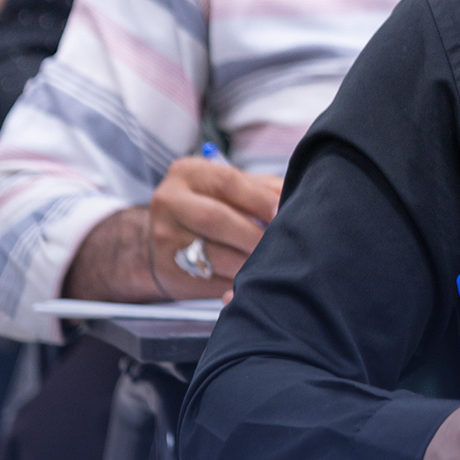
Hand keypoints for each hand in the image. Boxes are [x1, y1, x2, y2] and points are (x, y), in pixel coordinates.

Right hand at [146, 156, 282, 298]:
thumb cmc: (215, 204)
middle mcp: (169, 203)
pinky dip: (236, 285)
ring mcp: (164, 240)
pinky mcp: (168, 272)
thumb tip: (295, 199)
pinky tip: (253, 283)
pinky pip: (208, 282)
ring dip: (248, 264)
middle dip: (254, 235)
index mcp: (188, 173)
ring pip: (212, 256)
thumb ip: (264, 189)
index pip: (228, 182)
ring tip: (271, 265)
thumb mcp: (232, 186)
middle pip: (215, 219)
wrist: (168, 235)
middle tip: (281, 245)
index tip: (284, 213)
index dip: (260, 199)